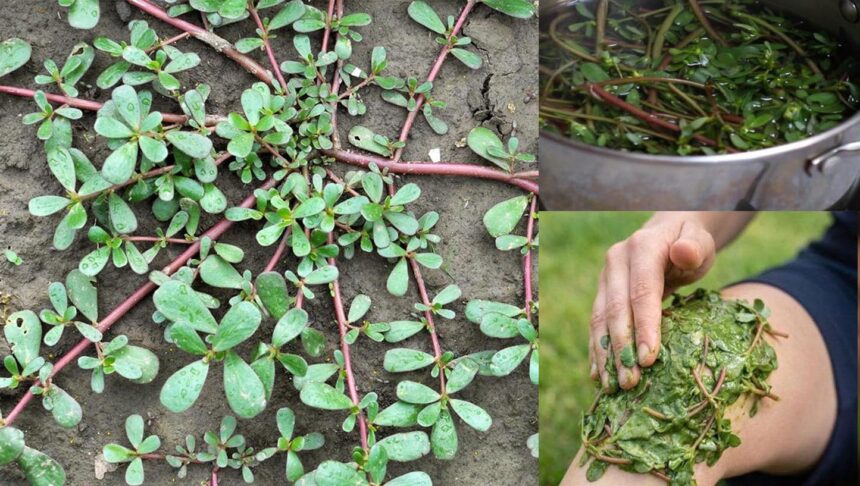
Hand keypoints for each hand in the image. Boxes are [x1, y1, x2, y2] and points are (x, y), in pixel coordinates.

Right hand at [590, 216, 717, 390]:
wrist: (668, 233)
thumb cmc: (690, 242)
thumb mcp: (700, 241)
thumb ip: (694, 247)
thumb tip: (683, 253)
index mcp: (641, 247)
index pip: (641, 291)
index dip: (644, 326)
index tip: (648, 359)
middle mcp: (615, 262)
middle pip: (615, 310)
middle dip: (622, 348)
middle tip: (630, 382)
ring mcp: (605, 278)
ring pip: (600, 320)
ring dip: (606, 354)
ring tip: (614, 386)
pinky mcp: (602, 293)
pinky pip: (596, 324)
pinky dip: (598, 349)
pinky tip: (600, 374)